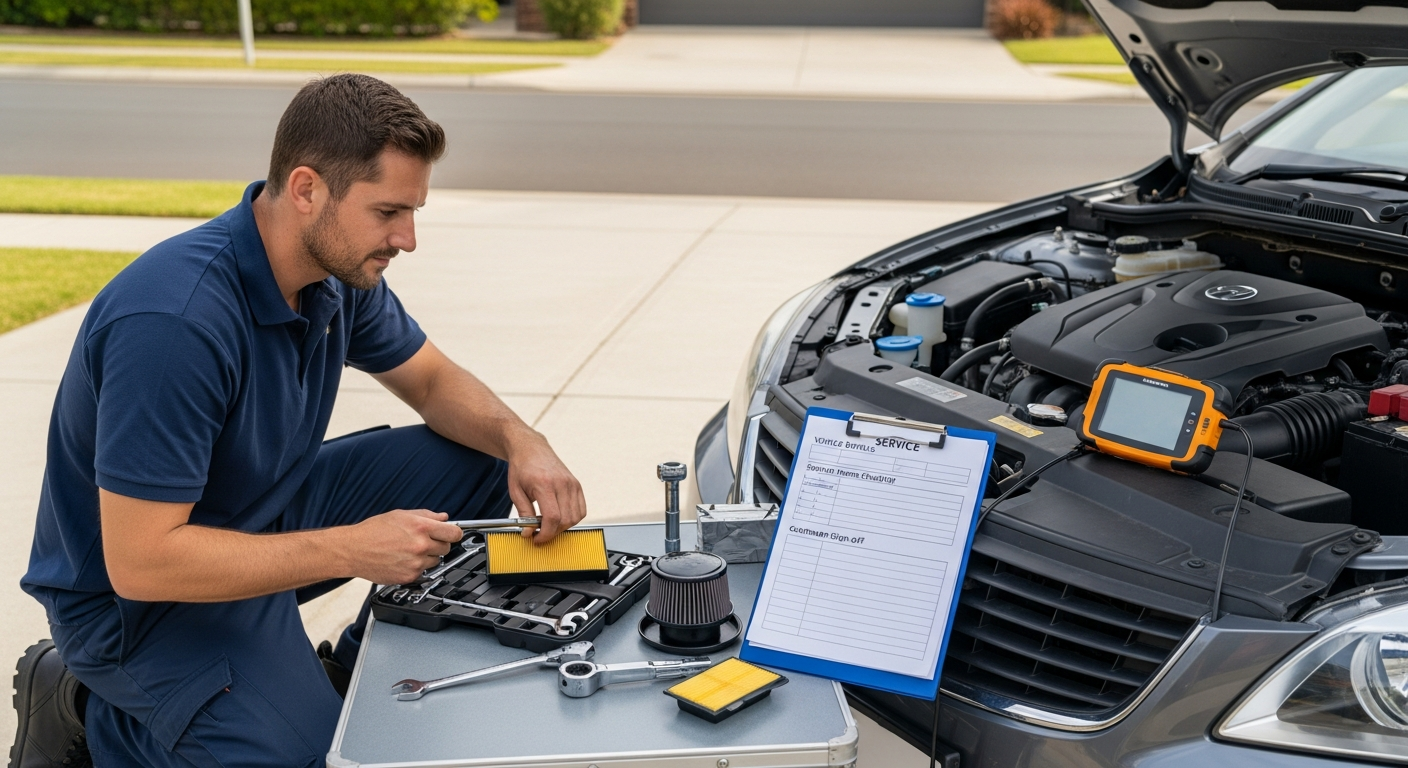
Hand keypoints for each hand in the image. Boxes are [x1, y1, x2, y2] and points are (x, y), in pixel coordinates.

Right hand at [345, 509, 461, 584]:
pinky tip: (402, 560)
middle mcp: (420, 545)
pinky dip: (416, 567)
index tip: (452, 534)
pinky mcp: (409, 576)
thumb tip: (443, 518)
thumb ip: (426, 515)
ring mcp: (416, 563)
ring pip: (435, 561)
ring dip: (427, 556)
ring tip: (408, 550)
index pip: (454, 533)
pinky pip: (422, 572)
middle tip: (423, 541)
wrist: (354, 550)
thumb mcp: (401, 515)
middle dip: (438, 544)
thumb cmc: (373, 531)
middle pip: (446, 548)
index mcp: (421, 527)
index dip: (454, 533)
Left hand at [505, 430, 586, 542]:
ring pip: (575, 517)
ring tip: (549, 524)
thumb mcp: (515, 491)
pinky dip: (573, 518)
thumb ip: (523, 513)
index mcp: (545, 484)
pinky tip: (560, 517)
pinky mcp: (577, 484)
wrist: (531, 448)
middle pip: (566, 519)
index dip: (546, 533)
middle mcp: (562, 483)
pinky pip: (581, 509)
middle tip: (540, 533)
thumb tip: (528, 532)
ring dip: (563, 527)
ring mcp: (572, 483)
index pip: (553, 517)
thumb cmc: (521, 467)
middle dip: (553, 532)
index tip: (537, 538)